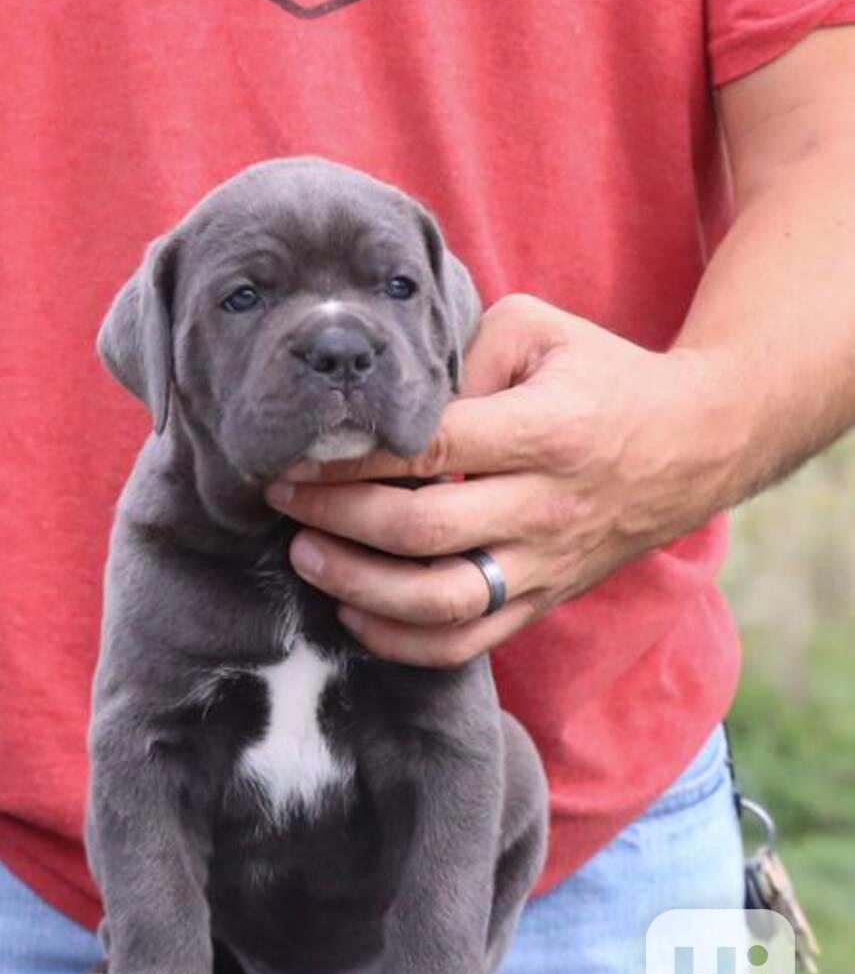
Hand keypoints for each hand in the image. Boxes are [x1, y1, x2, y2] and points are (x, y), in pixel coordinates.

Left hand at [264, 295, 736, 667]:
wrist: (693, 444)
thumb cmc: (602, 376)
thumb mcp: (540, 330)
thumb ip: (464, 350)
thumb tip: (388, 395)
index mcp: (546, 431)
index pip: (430, 451)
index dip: (352, 458)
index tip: (294, 453)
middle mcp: (546, 507)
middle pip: (422, 530)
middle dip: (335, 517)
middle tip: (280, 499)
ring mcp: (545, 564)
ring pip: (440, 603)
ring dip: (359, 586)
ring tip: (305, 556)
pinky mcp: (543, 600)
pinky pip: (468, 643)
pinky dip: (402, 641)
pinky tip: (353, 614)